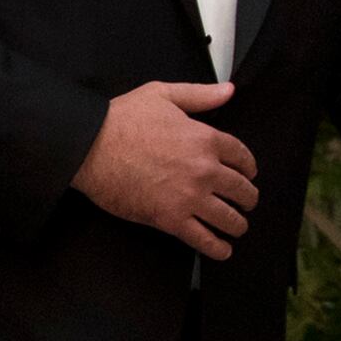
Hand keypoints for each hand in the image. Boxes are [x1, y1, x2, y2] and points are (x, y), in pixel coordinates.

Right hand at [72, 80, 256, 259]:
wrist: (91, 147)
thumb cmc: (121, 120)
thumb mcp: (163, 95)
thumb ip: (200, 95)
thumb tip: (228, 91)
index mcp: (205, 139)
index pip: (242, 157)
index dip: (249, 167)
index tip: (248, 174)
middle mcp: (204, 170)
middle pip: (241, 190)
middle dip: (248, 198)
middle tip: (246, 203)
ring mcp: (190, 197)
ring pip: (228, 218)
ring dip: (237, 225)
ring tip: (237, 227)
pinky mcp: (171, 219)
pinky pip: (203, 239)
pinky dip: (217, 248)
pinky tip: (223, 249)